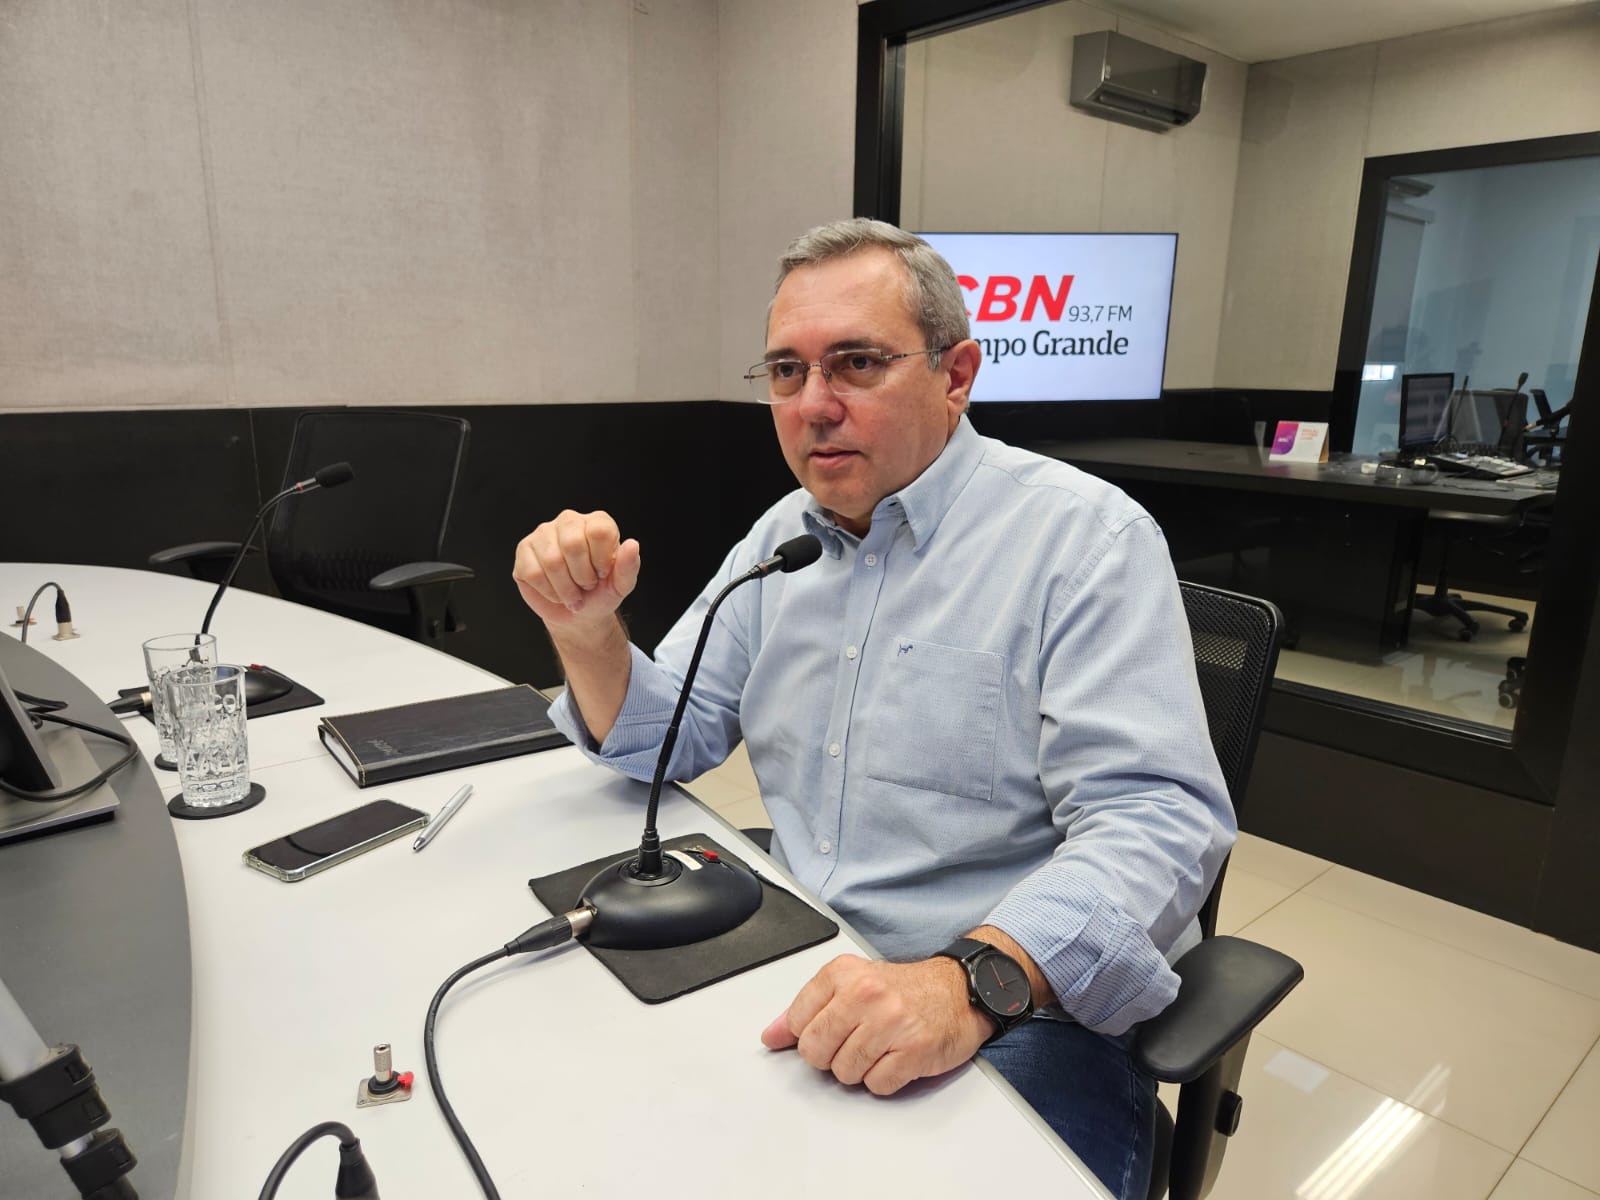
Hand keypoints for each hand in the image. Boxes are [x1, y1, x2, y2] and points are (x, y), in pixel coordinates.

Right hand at [512, 510, 640, 636]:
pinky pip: (533, 572)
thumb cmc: (600, 593)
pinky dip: (548, 591)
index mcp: (596, 522)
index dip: (601, 561)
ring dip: (565, 588)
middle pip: (572, 545)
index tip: (602, 574)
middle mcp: (569, 521)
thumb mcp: (620, 585)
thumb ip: (628, 566)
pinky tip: (555, 593)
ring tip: (572, 595)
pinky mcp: (524, 550)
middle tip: (586, 586)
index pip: (598, 531)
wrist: (577, 613)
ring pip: (551, 561)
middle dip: (582, 576)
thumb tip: (632, 545)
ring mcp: (543, 533)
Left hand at [760, 954, 992, 1094]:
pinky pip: (876, 1084)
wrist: (959, 990)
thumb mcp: (850, 984)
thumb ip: (807, 1009)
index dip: (809, 1034)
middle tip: (853, 1041)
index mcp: (844, 973)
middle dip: (830, 1056)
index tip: (828, 1030)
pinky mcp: (914, 1051)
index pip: (796, 1022)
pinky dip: (884, 1079)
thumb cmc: (903, 990)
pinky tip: (895, 1057)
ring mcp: (890, 1023)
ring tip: (878, 1047)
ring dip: (859, 1069)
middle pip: (815, 1051)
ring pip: (844, 1072)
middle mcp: (866, 994)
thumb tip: (771, 1036)